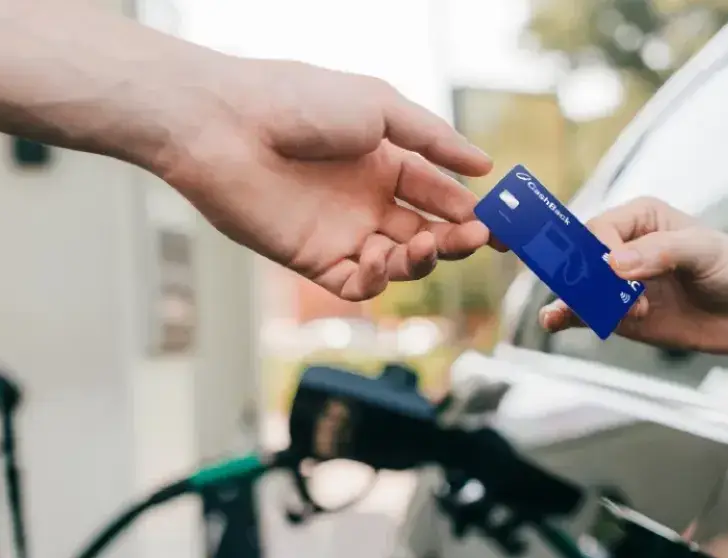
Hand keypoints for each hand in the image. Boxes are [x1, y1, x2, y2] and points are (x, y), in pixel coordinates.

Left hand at [154, 58, 495, 300]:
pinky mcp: (311, 259)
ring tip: (424, 246)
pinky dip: (375, 278)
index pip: (437, 193)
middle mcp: (364, 199)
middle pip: (424, 233)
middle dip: (454, 240)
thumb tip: (484, 165)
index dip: (468, 209)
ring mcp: (340, 231)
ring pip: (397, 263)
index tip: (499, 223)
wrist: (228, 124)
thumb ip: (433, 140)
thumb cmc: (300, 102)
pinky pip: (356, 284)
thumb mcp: (381, 106)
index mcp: (383, 161)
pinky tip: (375, 255)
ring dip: (421, 261)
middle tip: (477, 240)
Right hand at [539, 197, 727, 354]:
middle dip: (589, 279)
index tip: (617, 274)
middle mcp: (623, 247)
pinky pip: (581, 313)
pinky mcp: (617, 313)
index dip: (600, 252)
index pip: (600, 229)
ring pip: (578, 287)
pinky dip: (565, 316)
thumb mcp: (707, 251)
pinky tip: (554, 320)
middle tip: (619, 299)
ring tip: (614, 313)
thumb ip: (661, 252)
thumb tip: (614, 264)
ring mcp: (617, 283)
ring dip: (582, 301)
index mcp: (641, 218)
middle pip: (580, 257)